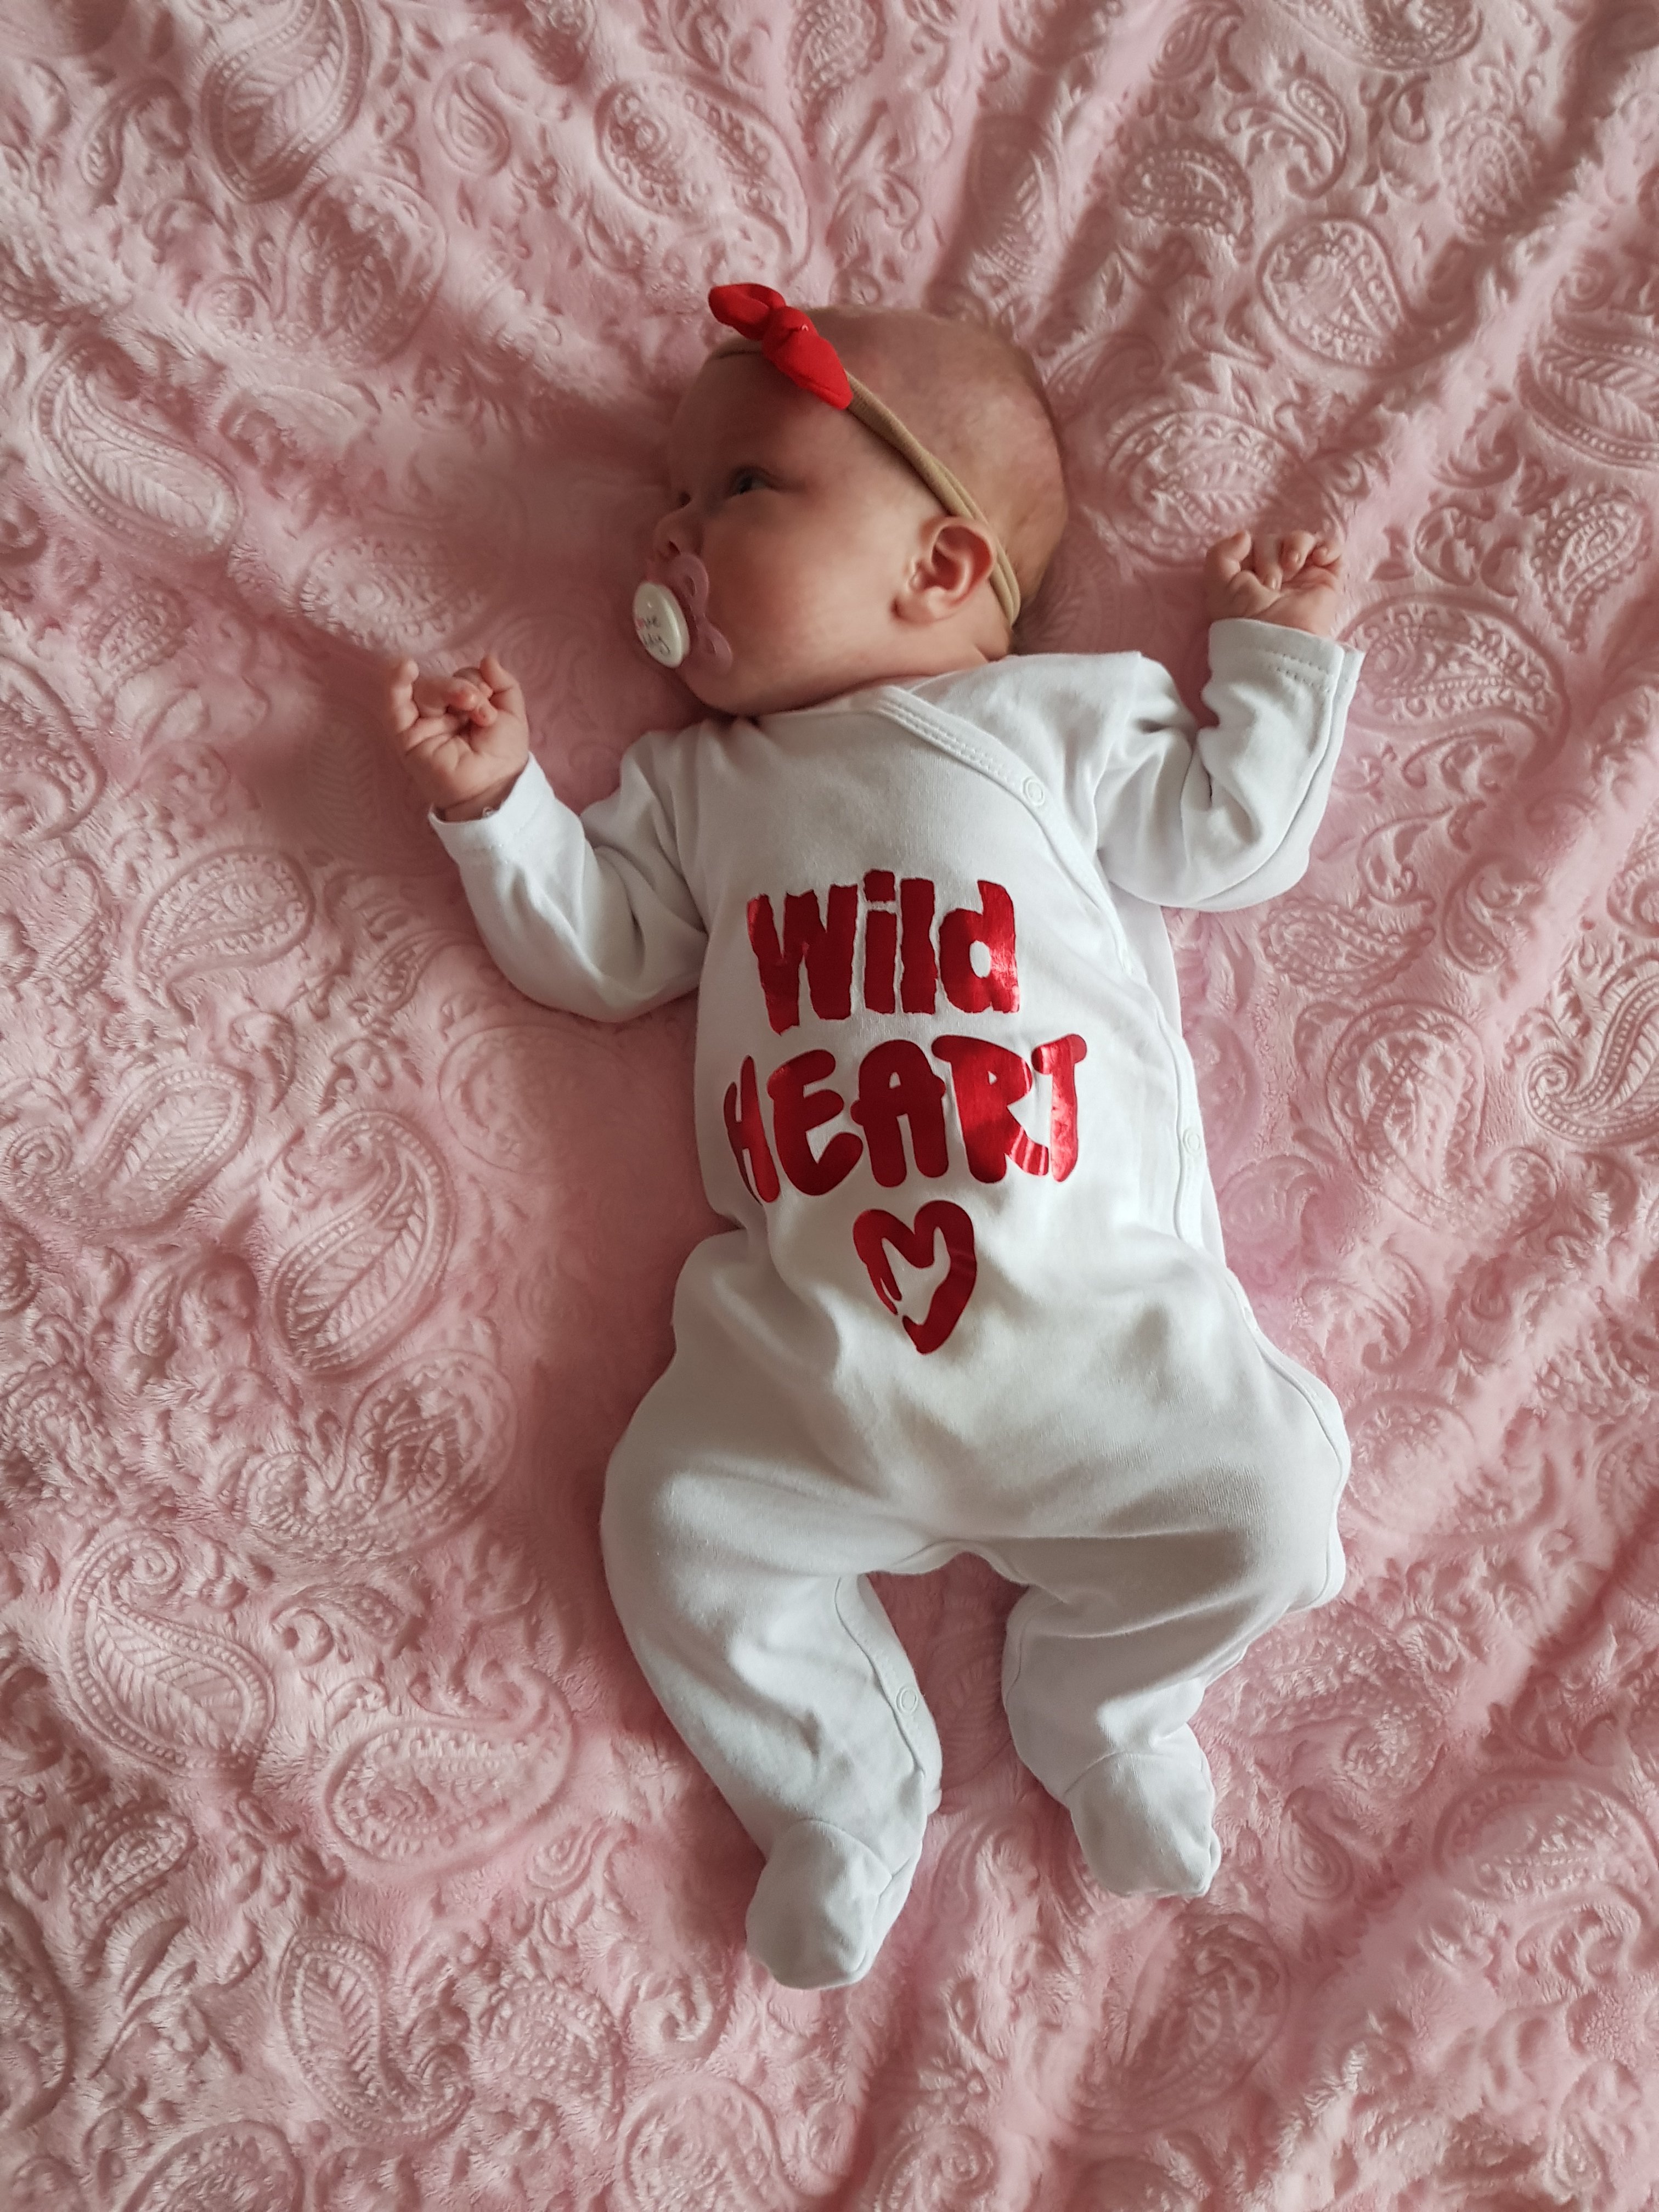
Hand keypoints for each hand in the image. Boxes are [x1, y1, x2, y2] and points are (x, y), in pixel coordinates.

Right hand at [385, 651, 529, 819]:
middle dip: (462, 686)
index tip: (489, 697)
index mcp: (464, 707)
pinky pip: (394, 707)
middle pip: (440, 683)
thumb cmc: (503, 755)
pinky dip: (395, 685)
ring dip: (446, 689)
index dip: (476, 681)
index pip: (462, 677)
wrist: (494, 787)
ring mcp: (423, 725)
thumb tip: (487, 658)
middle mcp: (441, 714)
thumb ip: (503, 682)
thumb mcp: (512, 712)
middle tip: (478, 703)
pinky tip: (403, 667)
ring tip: (468, 702)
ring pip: (424, 691)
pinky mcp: (407, 738)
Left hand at [1204, 531, 1342, 638]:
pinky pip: (1332, 549)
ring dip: (1295, 546)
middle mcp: (1276, 574)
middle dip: (1269, 557)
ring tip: (1292, 568)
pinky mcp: (1326, 579)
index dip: (1248, 550)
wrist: (1278, 641)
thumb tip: (1244, 535)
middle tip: (1270, 585)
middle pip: (1274, 539)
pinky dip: (1327, 546)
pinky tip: (1319, 558)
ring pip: (1301, 539)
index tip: (1248, 575)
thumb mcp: (1218, 587)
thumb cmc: (1245, 620)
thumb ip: (1219, 554)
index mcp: (1250, 576)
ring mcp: (1302, 576)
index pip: (1251, 543)